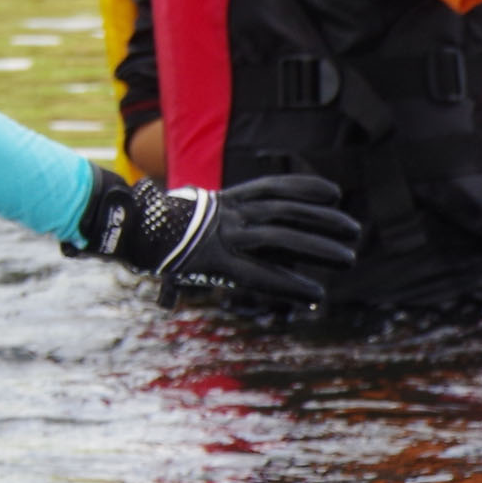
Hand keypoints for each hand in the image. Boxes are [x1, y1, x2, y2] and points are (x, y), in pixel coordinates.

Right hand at [74, 169, 360, 302]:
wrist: (126, 227)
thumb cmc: (156, 224)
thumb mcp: (194, 214)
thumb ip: (221, 220)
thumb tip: (244, 232)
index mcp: (227, 200)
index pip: (274, 187)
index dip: (305, 187)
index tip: (334, 192)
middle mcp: (232, 214)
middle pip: (289, 211)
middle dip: (324, 220)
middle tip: (355, 230)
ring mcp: (227, 236)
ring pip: (284, 238)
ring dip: (319, 248)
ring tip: (349, 257)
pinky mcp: (219, 263)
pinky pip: (262, 276)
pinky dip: (290, 285)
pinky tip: (315, 295)